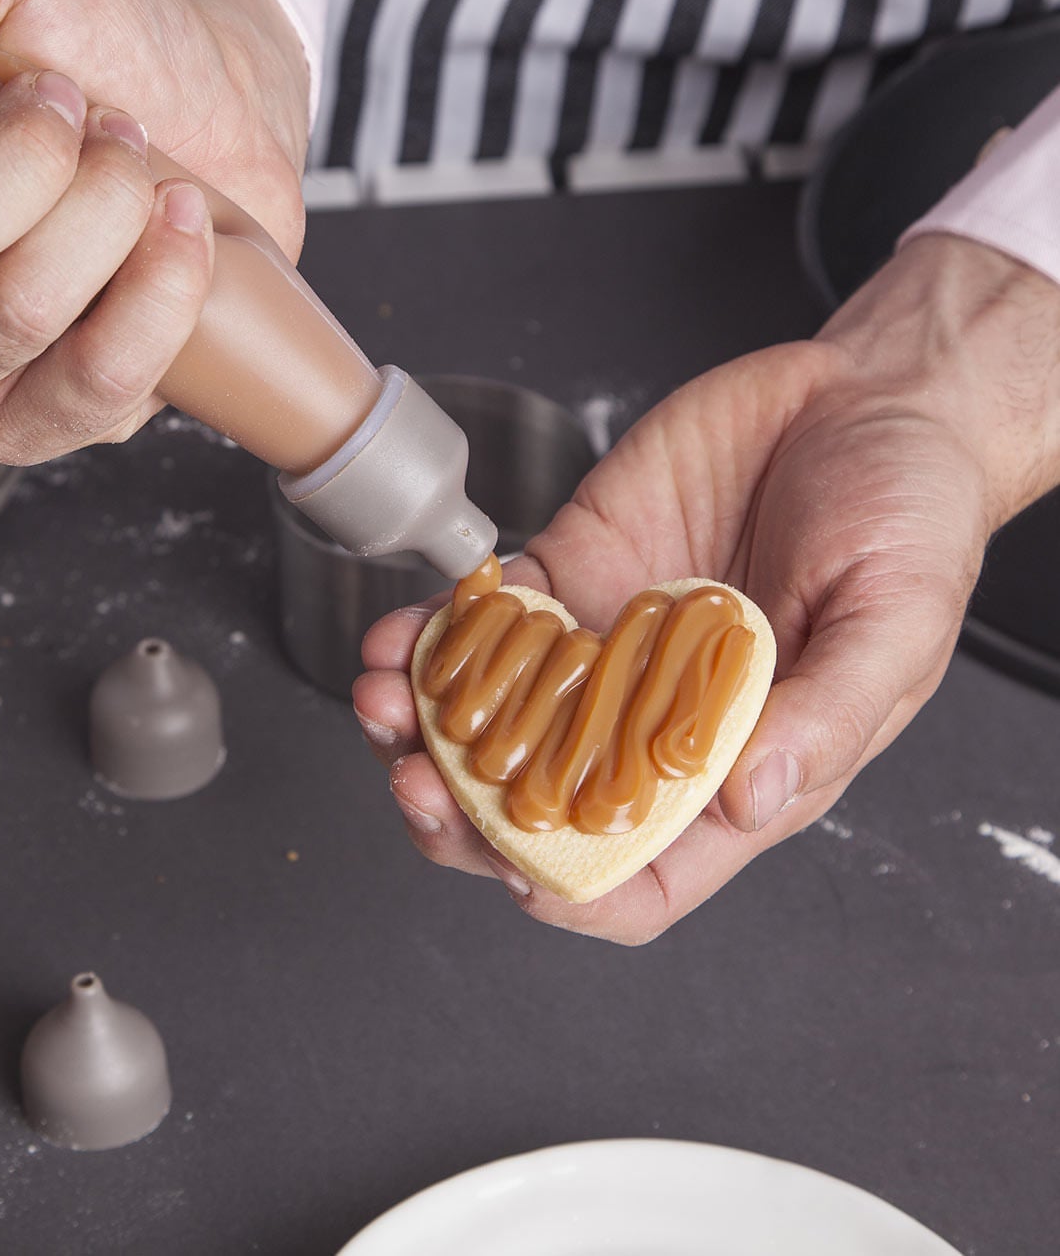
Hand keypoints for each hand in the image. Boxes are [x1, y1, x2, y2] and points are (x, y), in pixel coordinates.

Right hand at [0, 0, 310, 462]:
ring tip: (131, 157)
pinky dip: (161, 283)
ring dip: (104, 208)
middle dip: (27, 159)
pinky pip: (96, 377)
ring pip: (14, 309)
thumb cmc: (81, 44)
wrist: (200, 108)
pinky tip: (178, 223)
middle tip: (77, 108)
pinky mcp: (34, 425)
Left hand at [355, 237, 1059, 943]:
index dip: (576, 891)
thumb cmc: (910, 515)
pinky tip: (403, 630)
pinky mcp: (574, 571)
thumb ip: (827, 713)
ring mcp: (605, 647)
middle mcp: (655, 717)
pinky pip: (489, 618)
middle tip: (414, 779)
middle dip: (460, 808)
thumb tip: (747, 802)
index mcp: (740, 759)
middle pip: (538, 804)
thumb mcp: (900, 619)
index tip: (513, 874)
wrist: (865, 399)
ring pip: (493, 716)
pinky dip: (436, 630)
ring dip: (422, 720)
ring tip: (380, 695)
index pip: (647, 870)